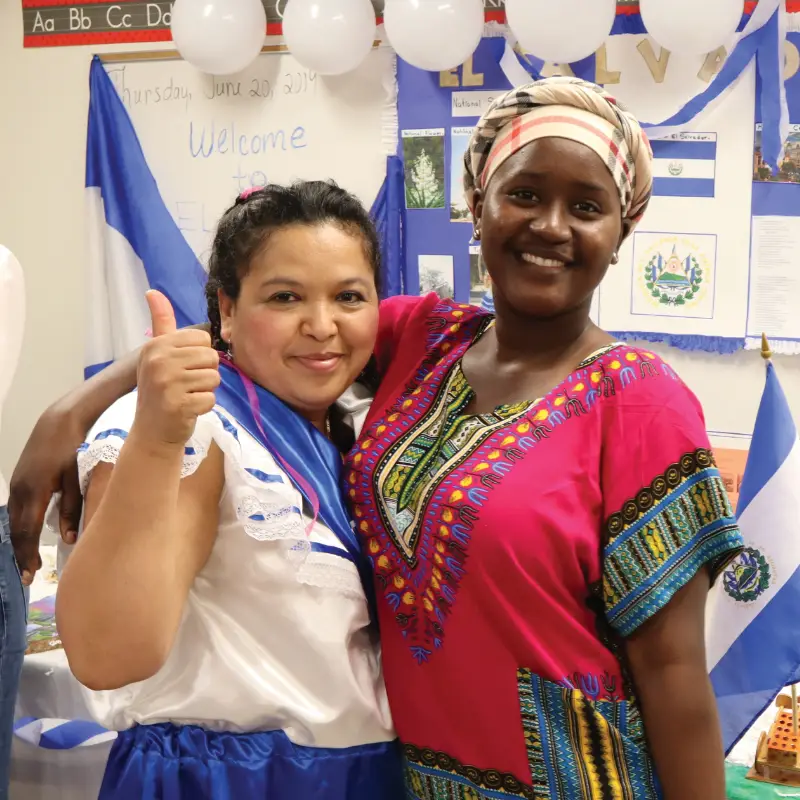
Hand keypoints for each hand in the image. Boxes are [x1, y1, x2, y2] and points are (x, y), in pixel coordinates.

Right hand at [8, 403, 84, 583]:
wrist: (58, 423)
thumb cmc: (73, 450)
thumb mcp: (76, 480)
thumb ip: (72, 509)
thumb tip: (71, 538)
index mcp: (34, 491)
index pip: (27, 532)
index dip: (28, 555)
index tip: (31, 574)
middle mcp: (20, 490)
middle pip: (16, 530)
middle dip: (22, 553)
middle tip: (29, 575)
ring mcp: (16, 484)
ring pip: (14, 520)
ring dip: (20, 541)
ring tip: (29, 561)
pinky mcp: (19, 479)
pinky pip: (16, 509)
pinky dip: (20, 526)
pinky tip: (28, 536)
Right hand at [134, 291, 218, 449]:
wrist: (151, 432)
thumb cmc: (160, 390)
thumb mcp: (157, 354)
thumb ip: (161, 323)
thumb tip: (152, 291)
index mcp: (156, 346)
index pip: (203, 339)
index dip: (200, 355)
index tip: (184, 367)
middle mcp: (159, 361)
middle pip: (212, 358)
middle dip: (205, 374)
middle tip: (186, 385)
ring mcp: (168, 384)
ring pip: (214, 378)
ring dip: (205, 391)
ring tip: (186, 396)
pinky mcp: (179, 405)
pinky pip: (211, 399)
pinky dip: (203, 407)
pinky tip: (187, 409)